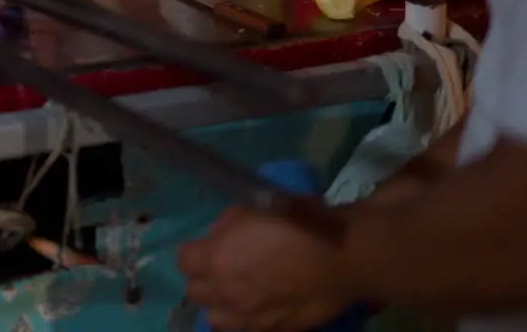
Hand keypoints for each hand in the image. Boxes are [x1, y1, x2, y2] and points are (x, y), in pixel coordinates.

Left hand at [178, 208, 355, 331]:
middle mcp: (226, 292)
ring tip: (237, 294)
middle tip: (222, 269)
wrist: (343, 255)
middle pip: (195, 291)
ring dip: (221, 305)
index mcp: (216, 258)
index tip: (209, 246)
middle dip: (204, 279)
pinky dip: (247, 321)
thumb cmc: (300, 222)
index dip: (196, 251)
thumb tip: (218, 236)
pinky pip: (246, 330)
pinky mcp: (273, 330)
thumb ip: (227, 224)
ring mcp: (249, 317)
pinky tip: (259, 308)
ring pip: (215, 318)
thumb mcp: (255, 206)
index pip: (183, 260)